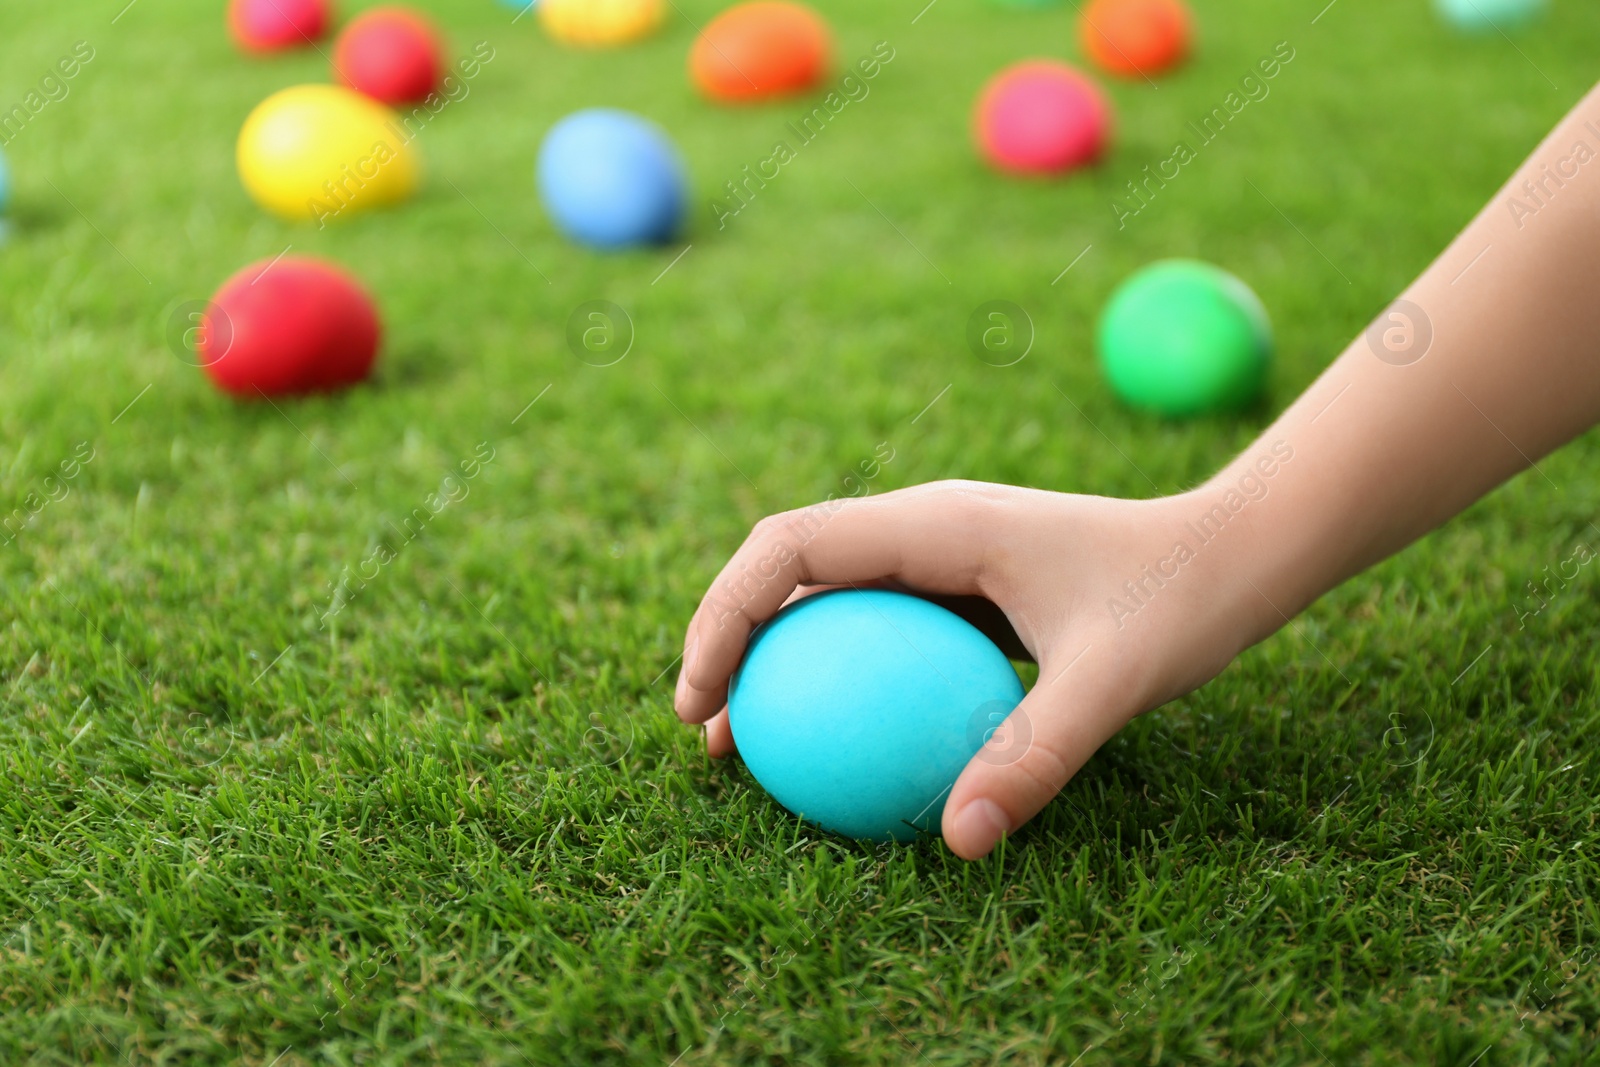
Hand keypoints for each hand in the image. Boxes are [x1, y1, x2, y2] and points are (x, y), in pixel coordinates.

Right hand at [673, 479, 1262, 858]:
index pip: (791, 549)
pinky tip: (843, 745)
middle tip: (705, 730)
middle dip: (727, 636)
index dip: (723, 616)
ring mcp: (941, 554)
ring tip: (744, 747)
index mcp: (936, 521)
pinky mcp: (962, 586)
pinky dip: (836, 677)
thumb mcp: (1115, 683)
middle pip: (789, 568)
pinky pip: (875, 628)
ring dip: (773, 658)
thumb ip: (1037, 756)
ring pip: (826, 597)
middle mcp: (924, 526)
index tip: (701, 700)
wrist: (1233, 552)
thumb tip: (959, 842)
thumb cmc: (1178, 600)